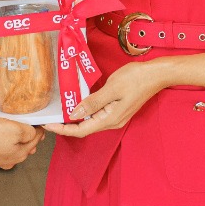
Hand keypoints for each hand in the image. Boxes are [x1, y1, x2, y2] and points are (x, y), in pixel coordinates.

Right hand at [0, 118, 42, 169]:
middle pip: (27, 145)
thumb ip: (29, 132)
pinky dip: (6, 140)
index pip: (36, 139)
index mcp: (21, 154)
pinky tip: (1, 132)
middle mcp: (13, 160)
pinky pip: (4, 147)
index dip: (39, 127)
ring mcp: (1, 160)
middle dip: (29, 134)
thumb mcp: (15, 129)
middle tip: (28, 121)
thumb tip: (35, 132)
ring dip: (17, 137)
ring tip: (15, 126)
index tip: (38, 120)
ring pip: (15, 146)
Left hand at [45, 60, 167, 137]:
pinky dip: (85, 111)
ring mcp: (115, 116)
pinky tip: (77, 104)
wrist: (156, 75)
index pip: (81, 130)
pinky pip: (97, 114)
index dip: (63, 130)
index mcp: (110, 119)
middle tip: (49, 118)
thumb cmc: (136, 79)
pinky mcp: (117, 109)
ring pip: (90, 121)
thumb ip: (92, 102)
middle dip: (66, 125)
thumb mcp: (112, 88)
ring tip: (59, 112)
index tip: (48, 125)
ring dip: (75, 118)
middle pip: (84, 128)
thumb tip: (74, 114)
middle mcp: (112, 122)